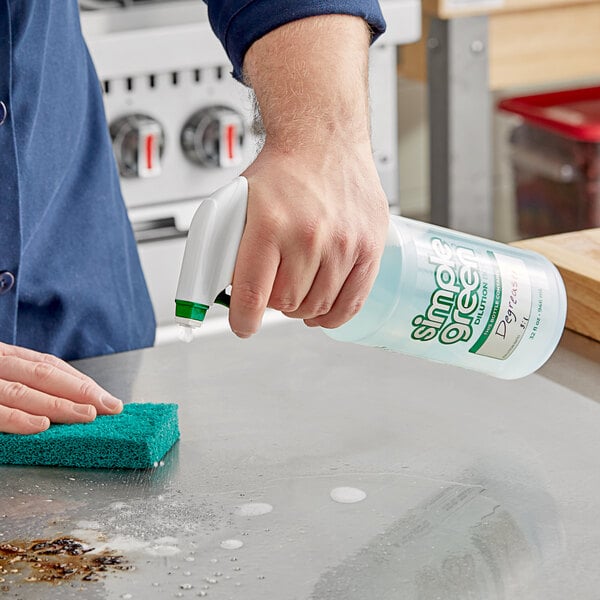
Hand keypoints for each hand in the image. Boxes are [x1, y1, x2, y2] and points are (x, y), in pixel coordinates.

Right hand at [0, 342, 122, 434]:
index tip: (108, 398)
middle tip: (108, 407)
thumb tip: (75, 399)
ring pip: (23, 392)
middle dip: (80, 392)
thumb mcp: (4, 372)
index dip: (81, 382)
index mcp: (7, 357)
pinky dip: (19, 419)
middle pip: (44, 376)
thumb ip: (29, 381)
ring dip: (59, 405)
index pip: (50, 366)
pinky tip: (42, 425)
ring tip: (87, 415)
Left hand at [228, 14, 388, 337]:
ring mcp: (344, 243)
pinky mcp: (370, 247)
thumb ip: (229, 247)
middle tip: (273, 289)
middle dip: (273, 303)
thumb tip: (219, 289)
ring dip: (302, 307)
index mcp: (270, 224)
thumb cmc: (282, 172)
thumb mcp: (239, 203)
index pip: (253, 294)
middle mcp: (309, 235)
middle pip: (286, 304)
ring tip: (296, 290)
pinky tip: (321, 310)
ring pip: (317, 307)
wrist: (323, 139)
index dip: (244, 319)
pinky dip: (333, 317)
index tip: (243, 325)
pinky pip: (351, 303)